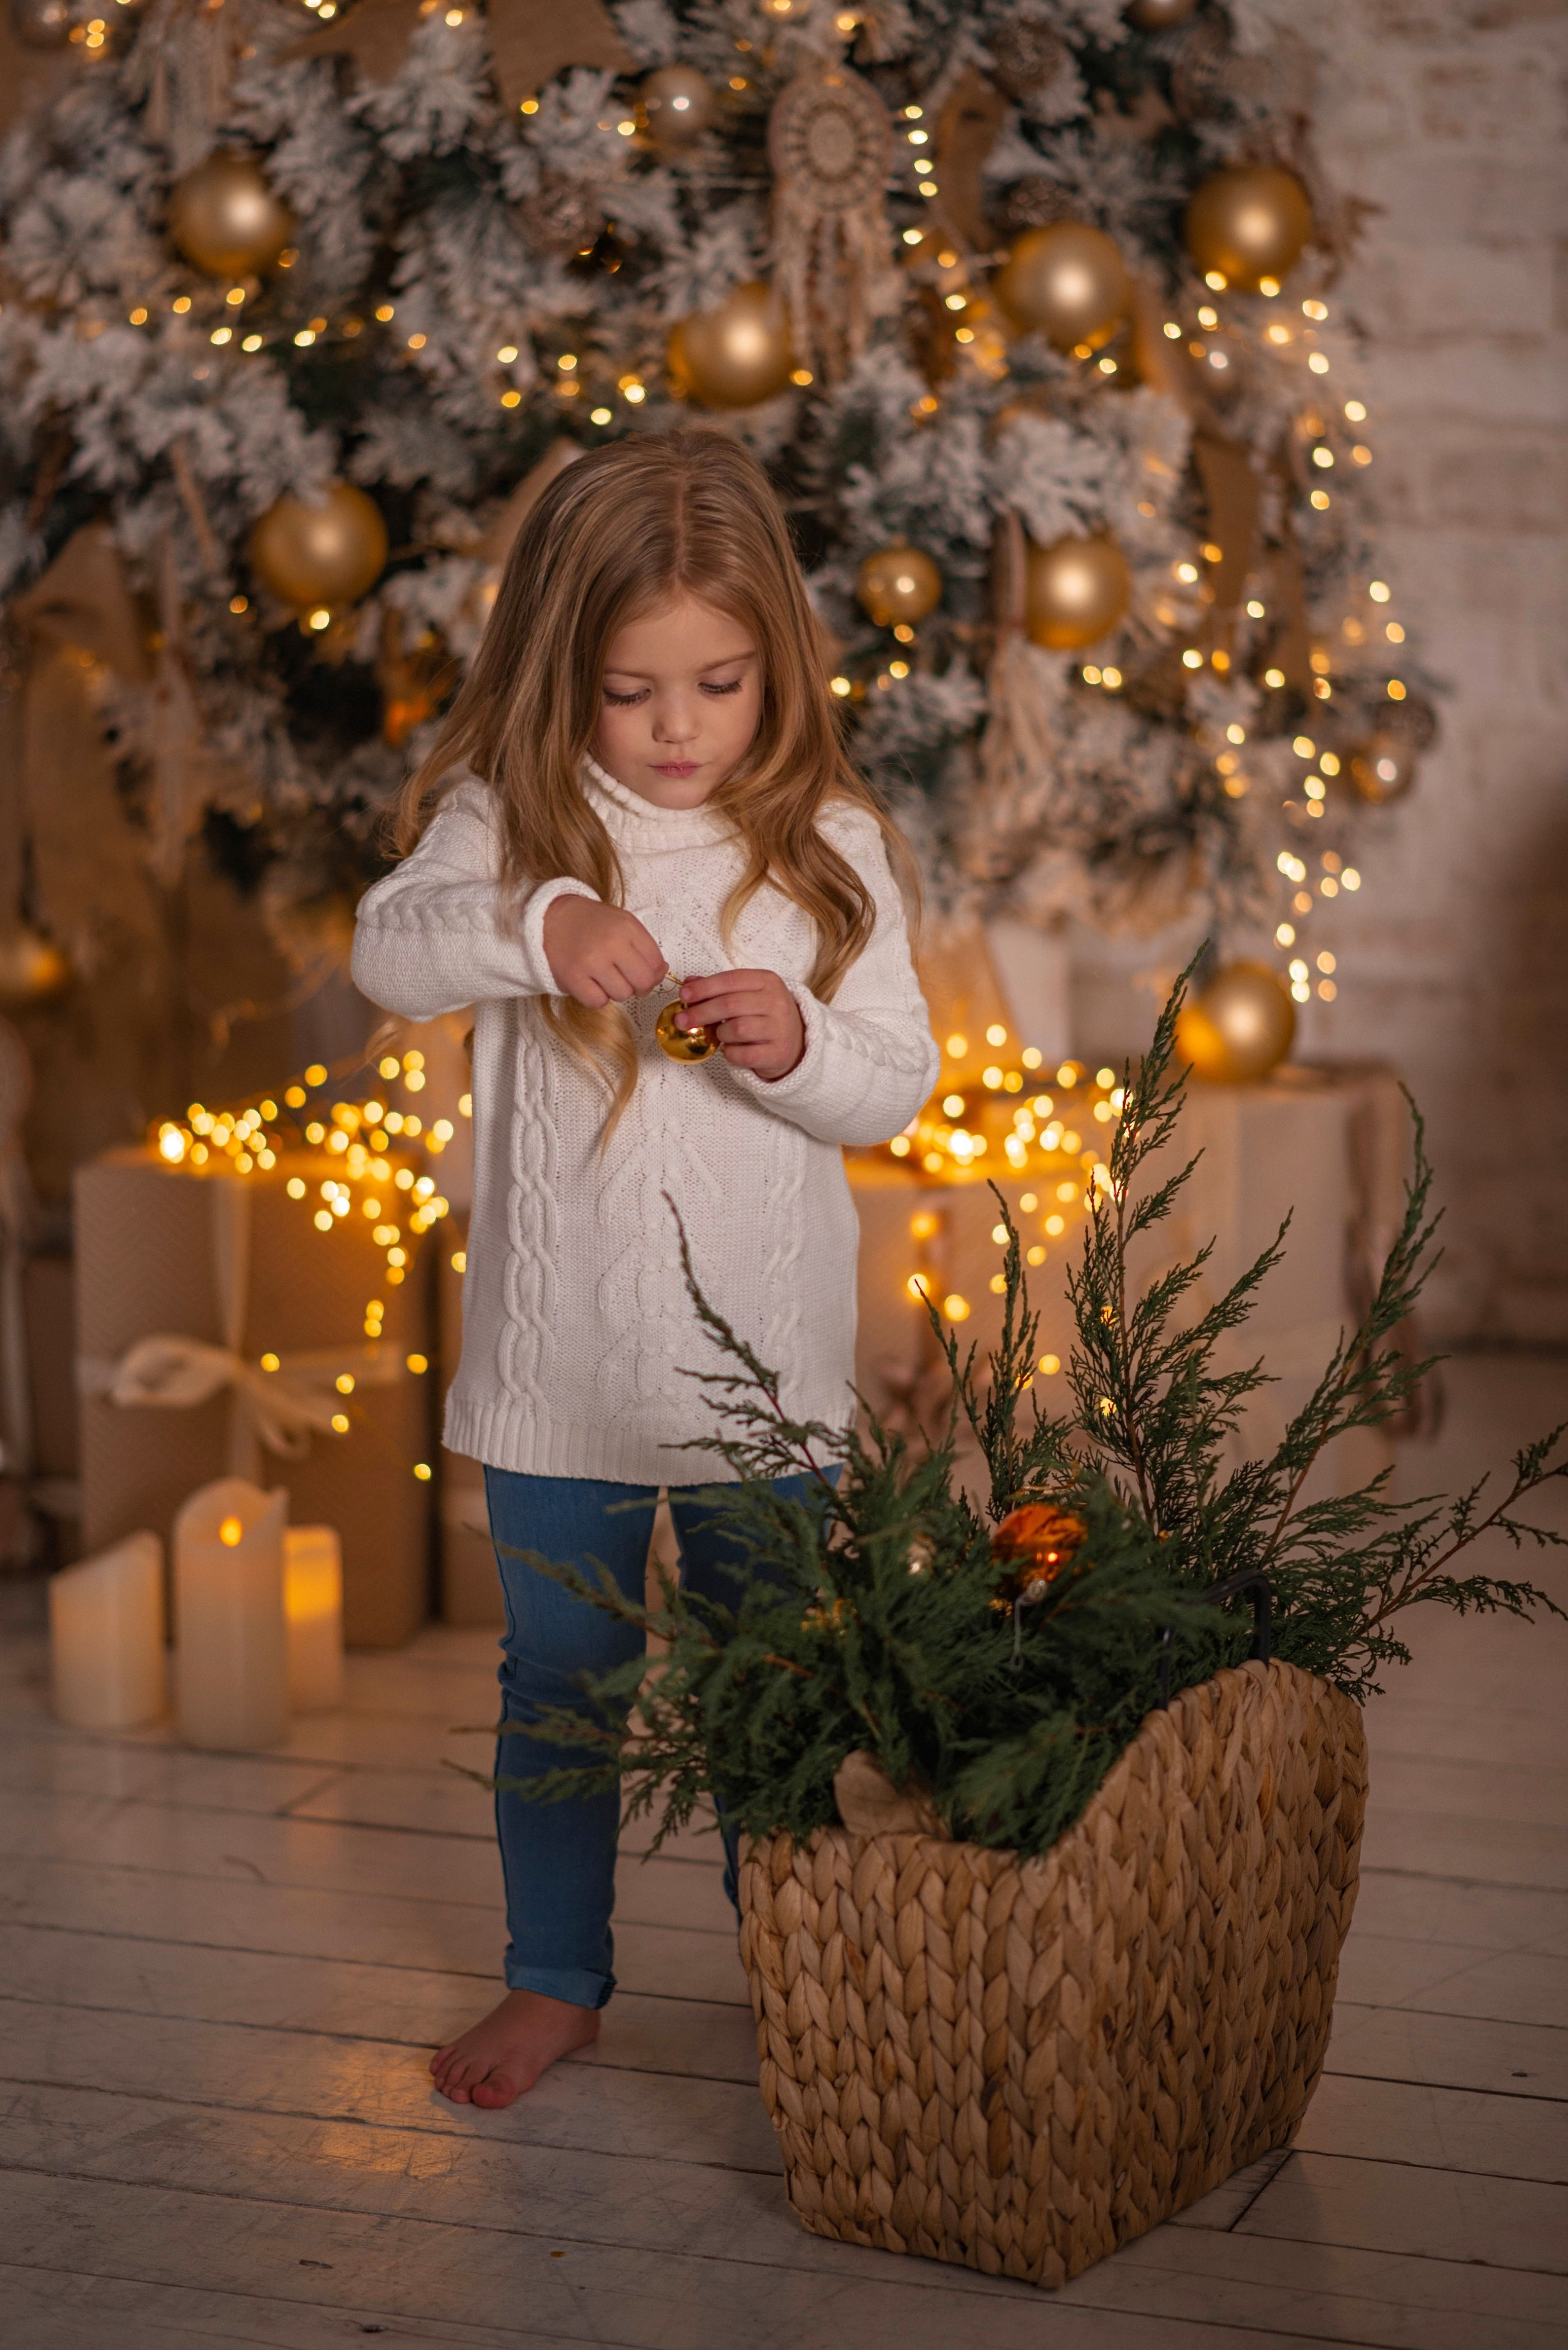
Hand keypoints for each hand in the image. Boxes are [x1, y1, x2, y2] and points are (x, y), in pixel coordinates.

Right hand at [542, 894, 666, 1007]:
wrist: (551, 917)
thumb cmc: (591, 923)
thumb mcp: (623, 924)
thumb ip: (645, 947)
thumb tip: (662, 971)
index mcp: (627, 928)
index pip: (656, 963)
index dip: (653, 973)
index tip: (640, 971)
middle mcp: (611, 943)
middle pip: (643, 982)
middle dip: (638, 986)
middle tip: (625, 979)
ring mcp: (591, 961)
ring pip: (622, 995)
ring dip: (615, 991)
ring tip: (603, 976)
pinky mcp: (572, 977)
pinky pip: (597, 1002)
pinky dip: (596, 998)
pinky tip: (590, 984)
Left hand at [678, 968, 805, 1081]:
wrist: (796, 1043)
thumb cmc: (764, 1016)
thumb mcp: (746, 995)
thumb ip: (719, 988)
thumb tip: (688, 983)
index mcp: (768, 981)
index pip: (730, 980)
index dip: (704, 988)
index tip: (683, 996)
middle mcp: (777, 1001)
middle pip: (730, 1005)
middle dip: (701, 1012)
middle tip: (681, 1021)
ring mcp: (780, 1028)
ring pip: (736, 1029)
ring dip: (720, 1033)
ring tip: (720, 1035)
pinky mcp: (778, 1053)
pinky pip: (743, 1054)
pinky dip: (730, 1053)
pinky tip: (731, 1050)